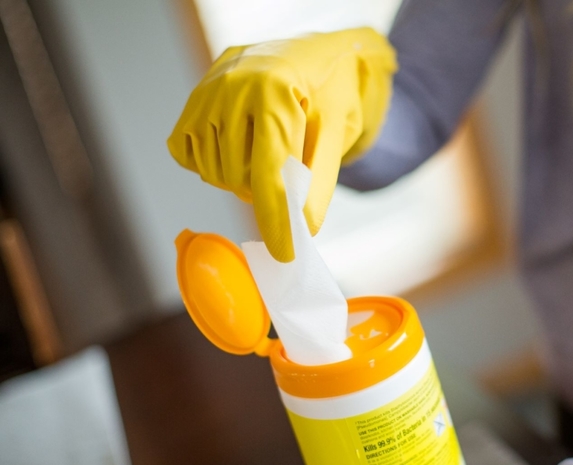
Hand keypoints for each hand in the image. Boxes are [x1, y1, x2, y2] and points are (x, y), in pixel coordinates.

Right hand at [167, 28, 395, 261]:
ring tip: (265, 152)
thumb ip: (319, 183)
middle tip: (287, 171)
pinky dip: (210, 165)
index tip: (284, 253)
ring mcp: (205, 93)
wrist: (310, 56)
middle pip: (238, 179)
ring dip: (239, 179)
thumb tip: (302, 229)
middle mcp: (232, 87)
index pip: (269, 172)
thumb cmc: (330, 92)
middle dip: (264, 190)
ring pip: (213, 173)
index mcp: (275, 91)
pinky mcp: (190, 103)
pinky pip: (188, 157)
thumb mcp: (337, 132)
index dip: (276, 219)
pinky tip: (237, 146)